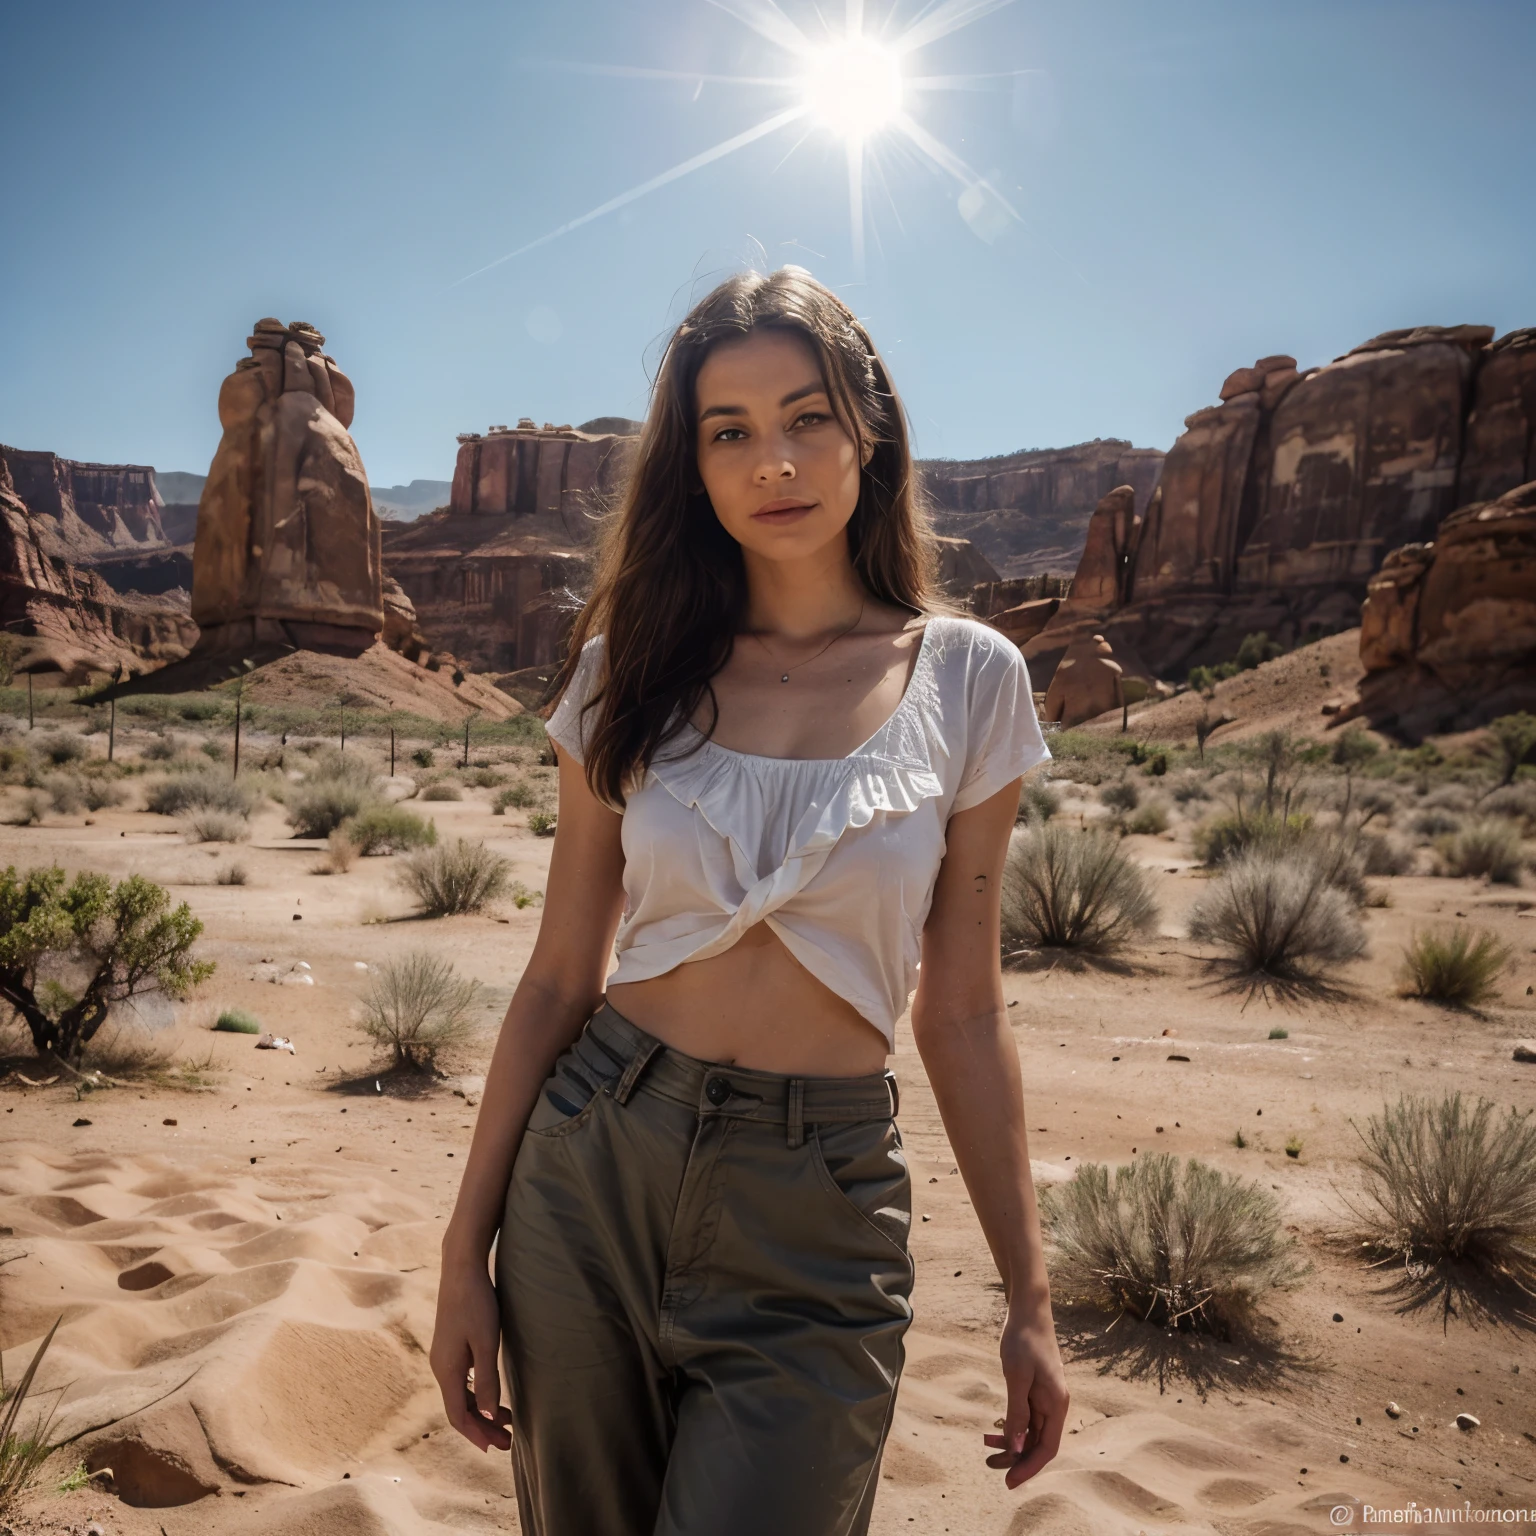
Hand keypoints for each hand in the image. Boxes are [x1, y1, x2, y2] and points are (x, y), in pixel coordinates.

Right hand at [430, 1252, 512, 1452]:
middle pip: (459, 1408)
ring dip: (481, 1411)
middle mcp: (441, 1367)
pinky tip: (491, 1395)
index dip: (476, 1434)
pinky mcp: (451, 1345)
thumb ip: (485, 1379)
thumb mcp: (485, 1342)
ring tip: (505, 1421)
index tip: (495, 1448)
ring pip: (461, 1395)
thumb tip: (486, 1416)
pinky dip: (477, 1394)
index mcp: (446, 1370)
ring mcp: (445, 1356)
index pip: (458, 1415)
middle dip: (482, 1427)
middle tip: (507, 1441)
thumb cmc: (476, 1303)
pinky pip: (462, 1381)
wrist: (461, 1268)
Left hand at [983, 1296, 1067, 1488]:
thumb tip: (1016, 1446)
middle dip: (1016, 1458)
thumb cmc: (1023, 1339)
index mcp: (1056, 1404)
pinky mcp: (1036, 1390)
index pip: (1046, 1448)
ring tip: (987, 1449)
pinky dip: (1011, 1426)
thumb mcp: (1016, 1376)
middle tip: (989, 1466)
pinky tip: (994, 1431)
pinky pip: (1026, 1417)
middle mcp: (1054, 1404)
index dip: (1029, 1467)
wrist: (1028, 1308)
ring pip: (1031, 1432)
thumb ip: (1017, 1411)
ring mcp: (1046, 1397)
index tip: (1009, 1482)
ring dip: (1012, 1444)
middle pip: (1038, 1443)